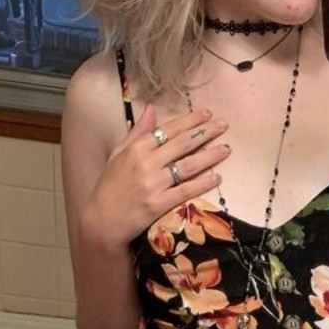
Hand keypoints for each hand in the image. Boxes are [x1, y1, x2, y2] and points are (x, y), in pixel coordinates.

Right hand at [84, 104, 229, 247]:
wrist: (102, 220)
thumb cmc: (110, 186)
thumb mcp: (118, 153)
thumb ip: (137, 131)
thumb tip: (151, 108)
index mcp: (137, 148)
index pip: (168, 129)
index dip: (189, 120)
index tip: (206, 113)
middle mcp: (146, 162)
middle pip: (182, 143)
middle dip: (205, 132)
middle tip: (223, 124)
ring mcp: (153, 183)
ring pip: (187, 165)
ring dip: (210, 156)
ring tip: (226, 149)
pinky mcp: (158, 204)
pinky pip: (185, 190)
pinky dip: (202, 183)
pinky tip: (216, 178)